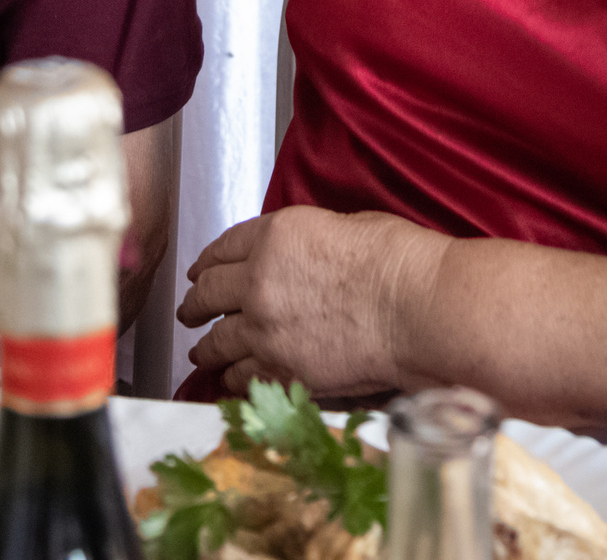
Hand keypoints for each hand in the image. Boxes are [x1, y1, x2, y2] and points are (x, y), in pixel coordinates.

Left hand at [177, 207, 447, 396]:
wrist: (417, 309)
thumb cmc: (397, 261)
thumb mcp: (343, 227)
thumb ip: (304, 245)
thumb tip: (299, 262)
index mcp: (274, 236)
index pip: (223, 248)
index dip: (207, 262)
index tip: (200, 271)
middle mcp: (258, 281)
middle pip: (208, 294)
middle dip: (195, 304)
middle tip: (190, 311)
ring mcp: (265, 329)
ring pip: (217, 341)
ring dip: (205, 347)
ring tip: (201, 352)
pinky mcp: (282, 370)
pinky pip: (243, 376)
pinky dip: (234, 378)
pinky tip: (232, 380)